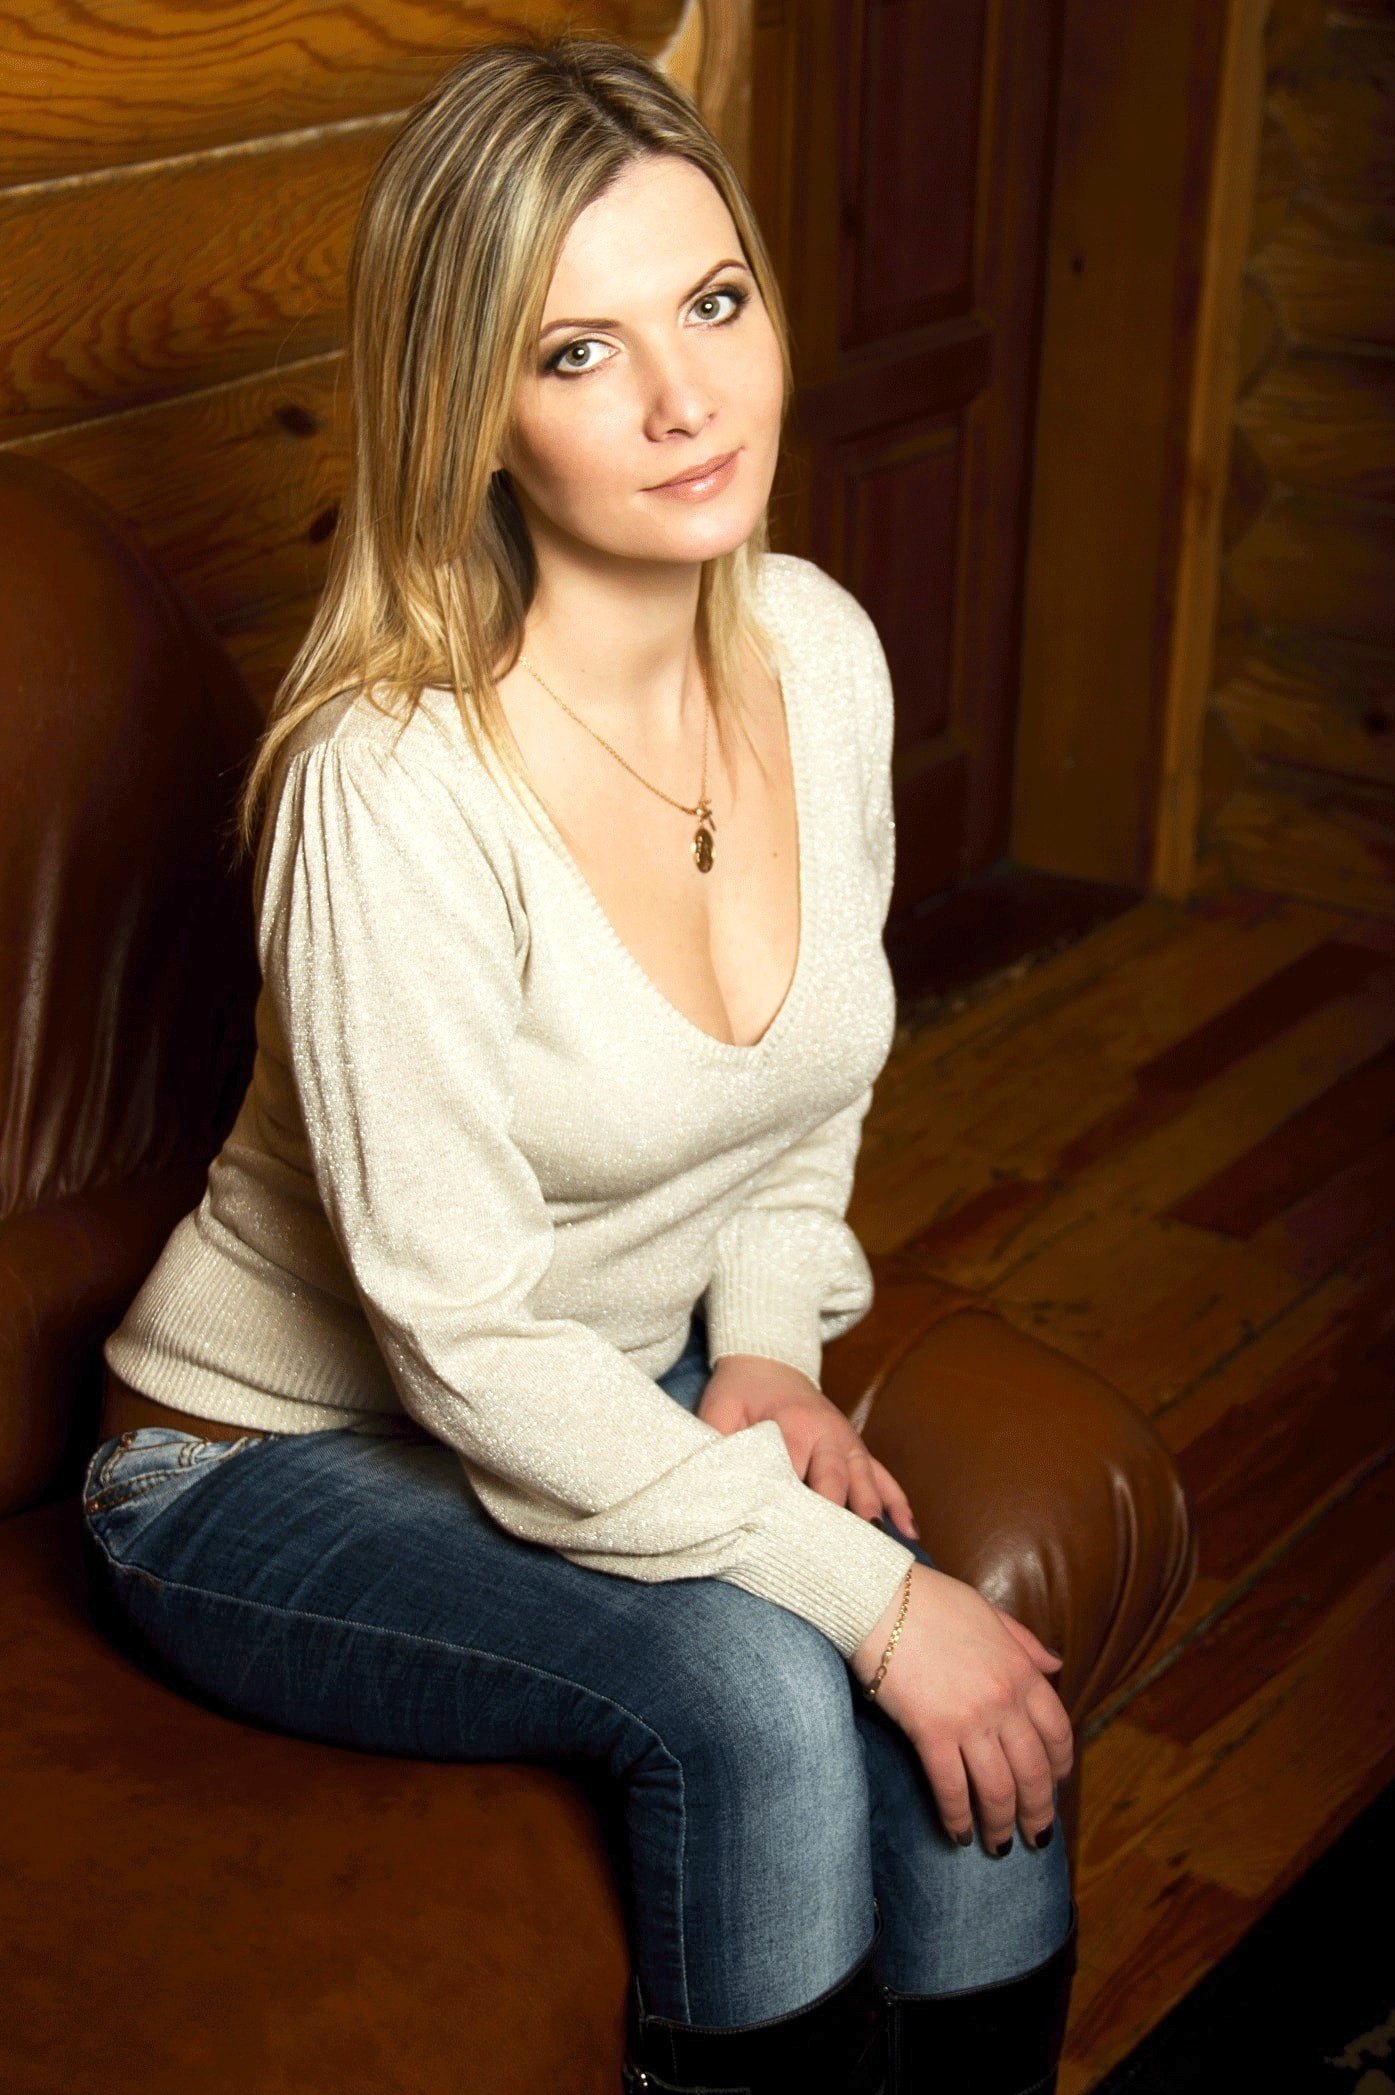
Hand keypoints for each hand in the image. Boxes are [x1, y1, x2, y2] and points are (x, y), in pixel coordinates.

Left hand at [697, 1352, 920, 1537]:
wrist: (768, 1362)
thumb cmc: (740, 1393)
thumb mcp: (718, 1411)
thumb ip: (715, 1444)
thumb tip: (711, 1485)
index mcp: (792, 1426)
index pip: (795, 1475)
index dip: (793, 1511)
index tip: (792, 1545)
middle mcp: (828, 1434)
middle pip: (838, 1482)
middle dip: (840, 1520)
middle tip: (840, 1559)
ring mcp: (848, 1441)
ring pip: (867, 1482)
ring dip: (873, 1516)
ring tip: (879, 1552)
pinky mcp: (858, 1448)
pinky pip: (883, 1475)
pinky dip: (898, 1502)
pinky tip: (910, 1532)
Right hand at [850, 1564, 1073, 1851]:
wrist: (879, 1597)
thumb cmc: (930, 1599)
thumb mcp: (988, 1612)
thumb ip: (1025, 1642)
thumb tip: (1055, 1664)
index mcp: (1022, 1671)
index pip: (1058, 1732)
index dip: (1060, 1767)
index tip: (1056, 1786)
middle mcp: (1004, 1701)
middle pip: (1034, 1772)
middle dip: (1038, 1812)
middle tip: (1036, 1837)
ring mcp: (970, 1719)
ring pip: (998, 1790)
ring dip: (1002, 1825)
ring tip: (999, 1846)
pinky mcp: (932, 1733)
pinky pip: (952, 1788)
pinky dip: (958, 1818)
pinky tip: (958, 1833)